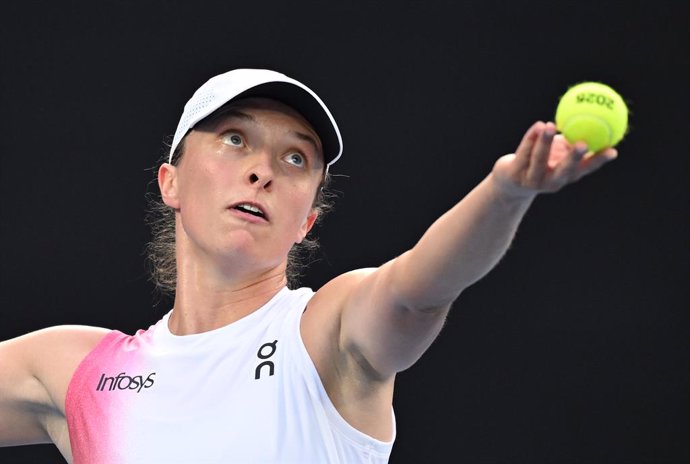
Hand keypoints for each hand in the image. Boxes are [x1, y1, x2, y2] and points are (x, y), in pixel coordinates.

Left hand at [491, 121, 617, 198]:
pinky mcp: (515, 174)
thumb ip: (574, 140)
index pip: (585, 169)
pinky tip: (538, 125)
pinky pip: (524, 153)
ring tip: (551, 125)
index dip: (599, 161)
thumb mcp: (559, 152)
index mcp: (566, 176)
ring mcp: (532, 179)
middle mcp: (551, 181)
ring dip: (545, 142)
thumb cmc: (541, 162)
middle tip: (583, 143)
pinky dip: (531, 138)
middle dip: (574, 158)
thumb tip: (598, 118)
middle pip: (564, 170)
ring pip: (539, 159)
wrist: (510, 182)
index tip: (613, 151)